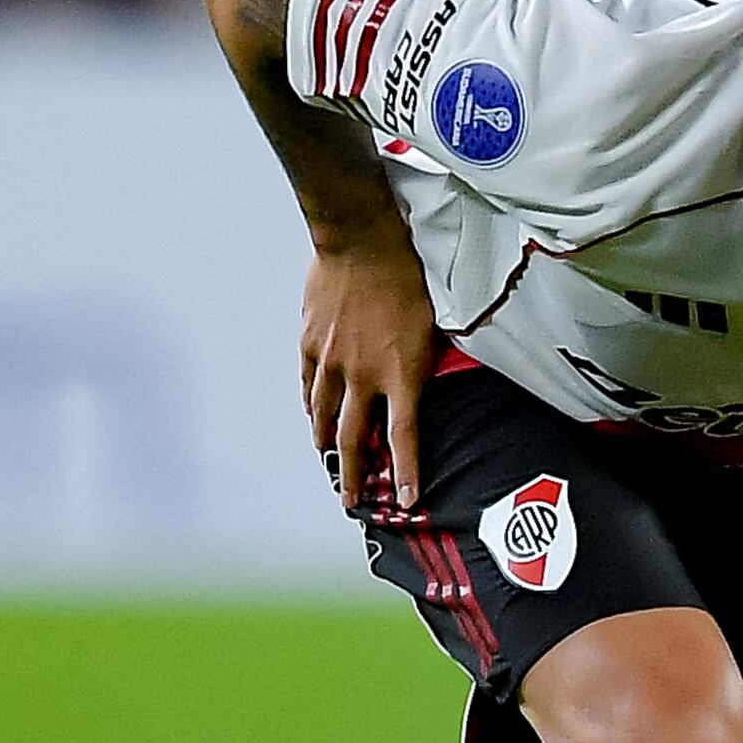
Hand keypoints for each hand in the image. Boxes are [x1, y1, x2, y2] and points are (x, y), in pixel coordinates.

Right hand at [301, 228, 437, 509]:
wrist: (362, 240)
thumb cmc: (409, 275)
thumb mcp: (433, 322)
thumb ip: (425, 358)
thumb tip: (426, 380)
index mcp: (401, 374)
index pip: (404, 438)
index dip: (407, 473)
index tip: (407, 503)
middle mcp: (363, 376)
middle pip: (353, 439)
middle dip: (354, 476)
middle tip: (351, 501)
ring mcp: (331, 361)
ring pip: (325, 415)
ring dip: (326, 444)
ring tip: (329, 462)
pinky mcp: (311, 343)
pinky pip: (308, 385)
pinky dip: (311, 406)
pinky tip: (313, 416)